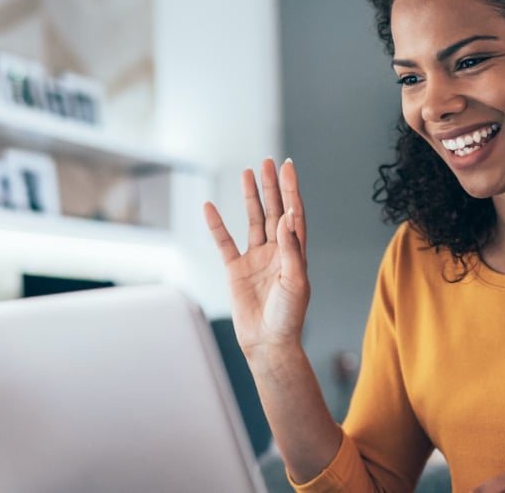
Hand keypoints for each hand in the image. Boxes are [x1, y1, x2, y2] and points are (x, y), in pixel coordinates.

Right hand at [203, 158, 309, 355]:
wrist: (268, 343)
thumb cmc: (288, 316)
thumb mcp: (295, 281)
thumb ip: (290, 248)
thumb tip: (286, 216)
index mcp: (295, 253)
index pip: (294, 213)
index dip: (291, 190)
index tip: (288, 167)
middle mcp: (276, 251)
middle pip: (273, 210)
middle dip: (271, 186)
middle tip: (267, 162)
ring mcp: (255, 259)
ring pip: (252, 220)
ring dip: (250, 197)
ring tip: (247, 173)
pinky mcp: (235, 270)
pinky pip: (224, 242)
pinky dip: (216, 225)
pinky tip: (209, 206)